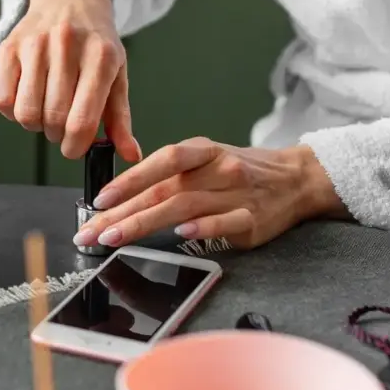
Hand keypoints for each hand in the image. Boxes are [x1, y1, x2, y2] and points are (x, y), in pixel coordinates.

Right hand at [0, 0, 141, 160]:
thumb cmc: (96, 43)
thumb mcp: (117, 74)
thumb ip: (121, 118)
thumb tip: (131, 155)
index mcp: (101, 57)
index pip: (82, 120)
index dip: (76, 146)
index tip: (75, 148)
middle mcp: (67, 46)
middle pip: (53, 119)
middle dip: (58, 135)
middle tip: (62, 127)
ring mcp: (35, 44)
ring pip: (26, 112)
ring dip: (35, 125)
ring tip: (45, 113)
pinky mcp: (9, 47)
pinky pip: (1, 99)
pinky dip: (13, 112)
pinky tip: (27, 100)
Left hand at [72, 138, 347, 248]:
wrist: (297, 179)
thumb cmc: (243, 171)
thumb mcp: (208, 161)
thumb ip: (172, 176)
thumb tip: (123, 200)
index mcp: (203, 151)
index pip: (161, 161)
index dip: (128, 179)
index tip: (100, 200)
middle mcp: (217, 168)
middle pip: (163, 190)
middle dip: (122, 213)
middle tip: (93, 231)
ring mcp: (236, 193)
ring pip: (184, 207)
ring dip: (145, 224)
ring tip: (116, 238)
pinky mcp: (252, 219)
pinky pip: (225, 222)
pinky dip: (202, 228)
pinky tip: (181, 234)